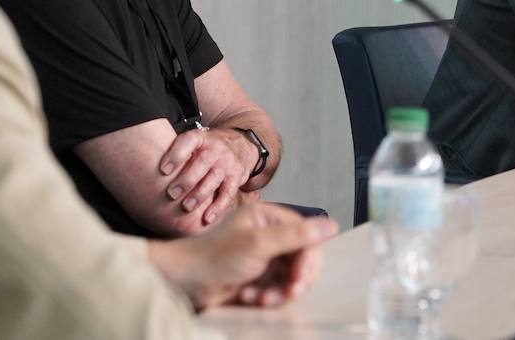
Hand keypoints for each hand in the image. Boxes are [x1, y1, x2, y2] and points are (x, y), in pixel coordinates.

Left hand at [147, 202, 336, 309]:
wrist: (184, 283)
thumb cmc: (212, 257)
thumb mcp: (258, 244)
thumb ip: (296, 235)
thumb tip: (329, 225)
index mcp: (269, 218)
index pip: (306, 236)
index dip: (308, 258)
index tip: (300, 277)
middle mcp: (268, 235)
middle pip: (302, 259)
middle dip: (294, 279)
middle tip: (288, 292)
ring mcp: (264, 257)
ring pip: (291, 278)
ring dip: (279, 292)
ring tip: (261, 297)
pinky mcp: (258, 277)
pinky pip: (278, 289)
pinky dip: (268, 297)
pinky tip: (250, 297)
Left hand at [159, 127, 254, 226]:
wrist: (241, 144)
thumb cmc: (207, 148)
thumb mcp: (195, 142)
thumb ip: (177, 152)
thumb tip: (144, 168)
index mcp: (201, 138)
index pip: (188, 141)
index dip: (175, 155)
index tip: (162, 170)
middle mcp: (215, 149)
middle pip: (202, 162)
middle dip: (186, 179)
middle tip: (171, 194)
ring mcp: (227, 163)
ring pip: (214, 178)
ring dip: (200, 194)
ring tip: (186, 207)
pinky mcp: (236, 178)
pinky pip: (228, 193)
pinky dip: (218, 207)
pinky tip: (206, 218)